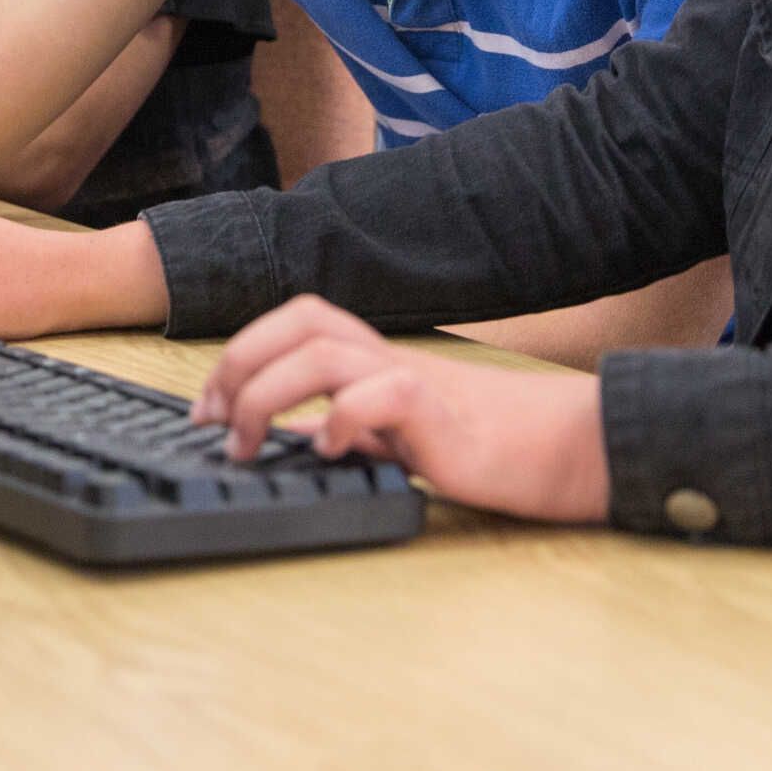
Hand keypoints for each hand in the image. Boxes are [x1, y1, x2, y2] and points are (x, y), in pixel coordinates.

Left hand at [190, 296, 613, 522]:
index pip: (296, 322)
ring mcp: (415, 379)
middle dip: (240, 361)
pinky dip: (344, 418)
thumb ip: (354, 427)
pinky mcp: (443, 414)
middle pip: (301, 319)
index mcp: (375, 358)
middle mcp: (389, 356)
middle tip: (213, 420)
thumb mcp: (399, 435)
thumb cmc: (486, 445)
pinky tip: (332, 449)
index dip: (242, 353)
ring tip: (249, 443)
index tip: (207, 408)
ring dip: (269, 392)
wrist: (564, 451)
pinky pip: (384, 394)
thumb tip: (297, 440)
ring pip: (324, 349)